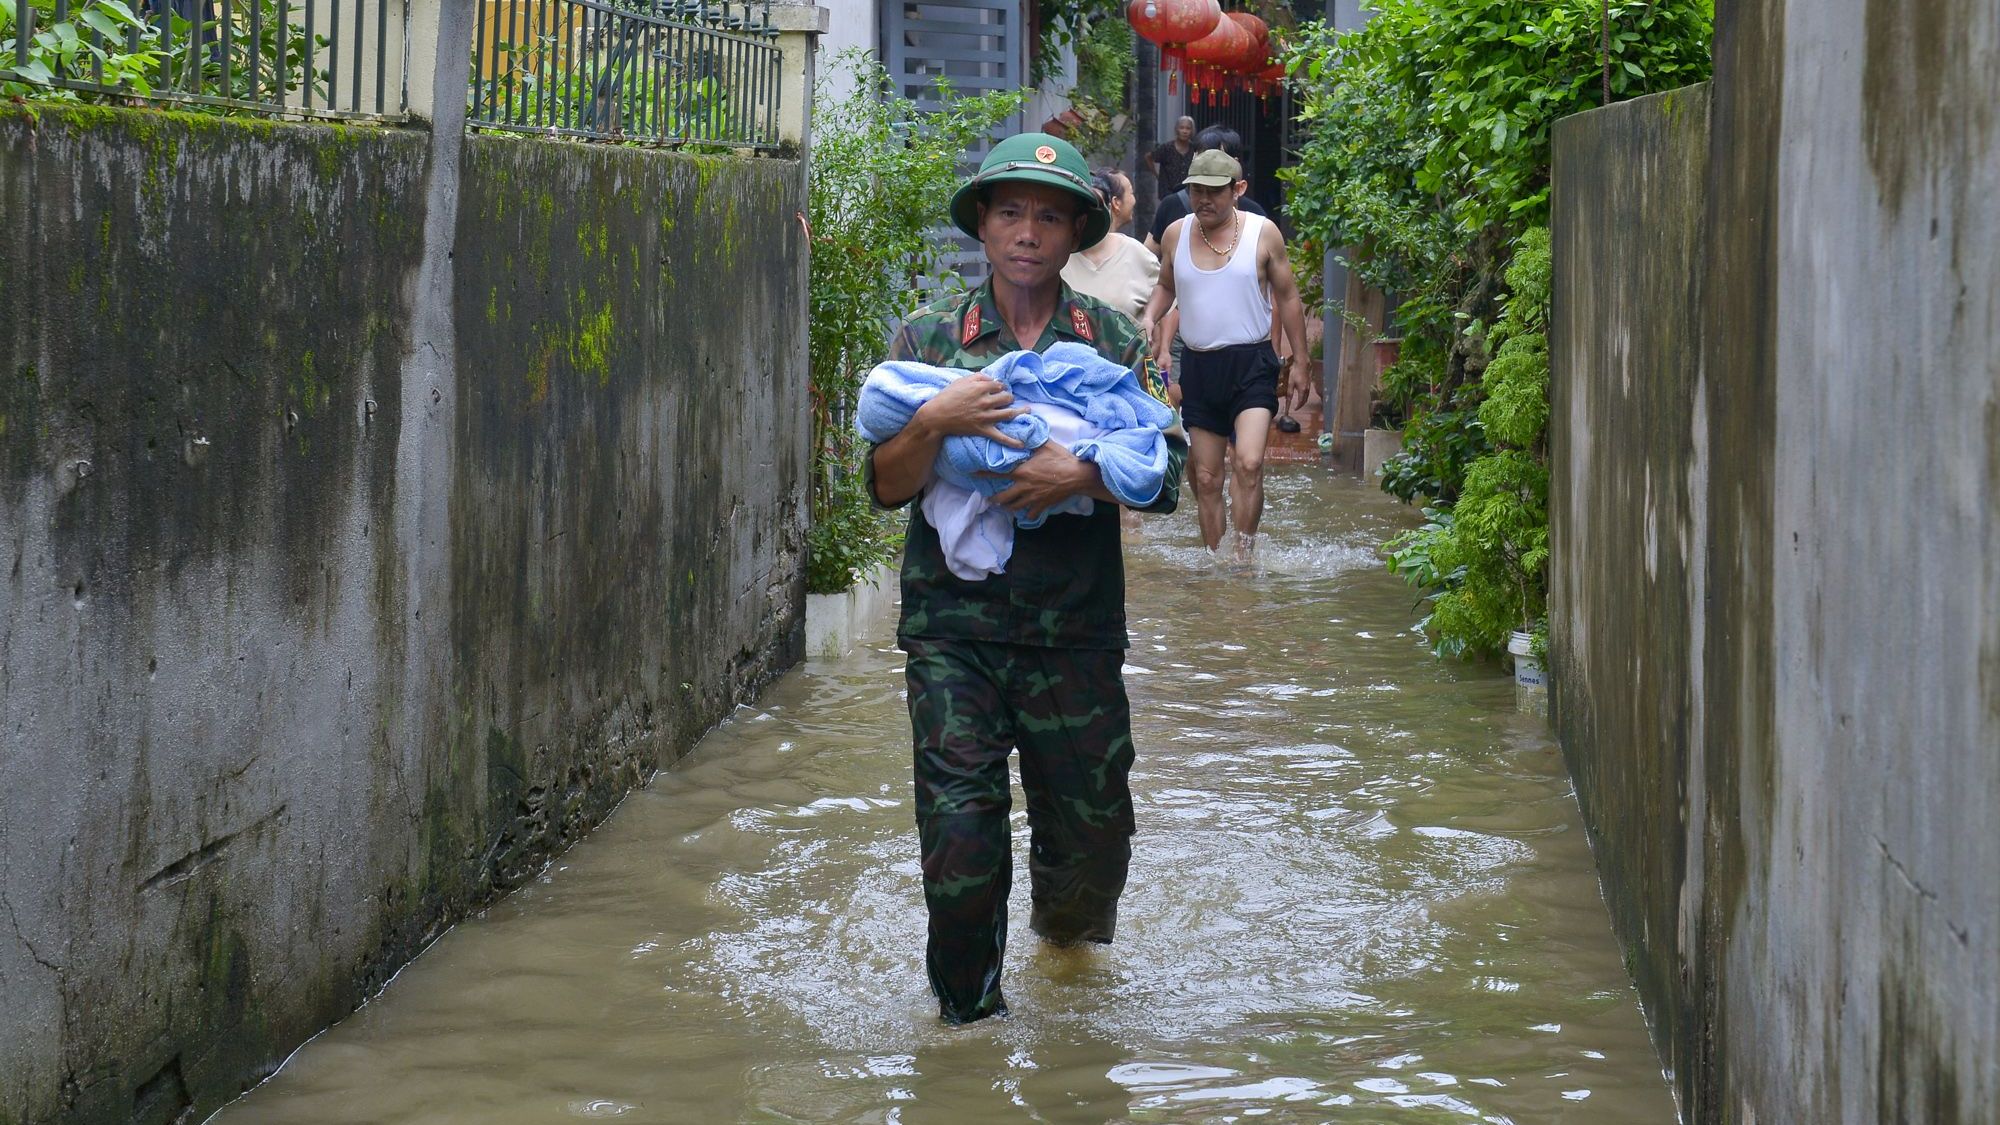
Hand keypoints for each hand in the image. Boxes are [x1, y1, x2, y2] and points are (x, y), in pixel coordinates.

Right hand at [915, 373, 1028, 446]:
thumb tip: (992, 378)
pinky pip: (1000, 437)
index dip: (1000, 386)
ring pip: (1009, 413)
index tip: (999, 389)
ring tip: (1027, 410)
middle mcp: (986, 401)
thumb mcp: (961, 380)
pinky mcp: (983, 429)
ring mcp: (986, 416)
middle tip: (1007, 399)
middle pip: (1007, 397)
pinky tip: (1022, 444)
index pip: (999, 385)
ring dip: (1020, 411)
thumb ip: (978, 377)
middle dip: (1008, 397)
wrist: (936, 416)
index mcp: (981, 388)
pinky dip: (1012, 441)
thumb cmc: (947, 396)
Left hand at [980, 444, 1094, 522]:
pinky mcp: (1042, 505)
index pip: (996, 473)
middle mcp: (1024, 487)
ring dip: (1008, 507)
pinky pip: (1031, 514)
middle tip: (990, 500)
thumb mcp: (1044, 445)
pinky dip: (1027, 514)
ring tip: (1005, 507)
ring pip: (1015, 507)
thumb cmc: (1060, 458)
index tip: (972, 475)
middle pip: (1003, 498)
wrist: (1076, 475)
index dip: (983, 474)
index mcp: (1021, 472)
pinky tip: (1026, 513)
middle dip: (994, 500)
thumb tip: (1023, 429)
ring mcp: (1033, 498)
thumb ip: (1031, 440)